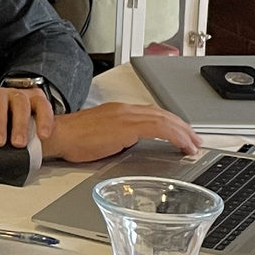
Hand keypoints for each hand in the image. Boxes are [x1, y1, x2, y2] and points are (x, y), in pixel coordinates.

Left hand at [0, 85, 59, 148]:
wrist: (28, 126)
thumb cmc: (3, 131)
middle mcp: (0, 95)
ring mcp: (19, 95)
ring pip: (20, 104)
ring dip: (20, 125)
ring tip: (18, 144)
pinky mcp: (38, 99)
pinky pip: (43, 106)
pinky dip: (44, 121)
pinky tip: (43, 135)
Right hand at [40, 101, 203, 162]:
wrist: (59, 136)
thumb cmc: (74, 139)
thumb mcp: (103, 135)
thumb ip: (120, 136)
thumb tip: (130, 144)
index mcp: (120, 111)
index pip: (153, 112)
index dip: (172, 123)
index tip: (182, 134)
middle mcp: (126, 110)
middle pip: (163, 114)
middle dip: (182, 127)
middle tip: (195, 140)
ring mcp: (126, 116)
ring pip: (164, 119)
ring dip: (182, 132)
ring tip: (192, 144)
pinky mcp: (126, 126)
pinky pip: (158, 128)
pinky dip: (174, 136)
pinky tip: (181, 145)